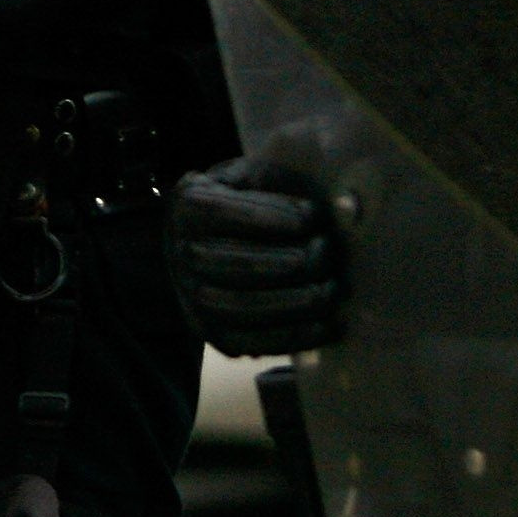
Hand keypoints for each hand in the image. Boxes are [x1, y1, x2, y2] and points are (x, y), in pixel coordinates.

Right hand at [165, 154, 345, 355]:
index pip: (222, 213)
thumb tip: (335, 201)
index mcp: (188, 206)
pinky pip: (252, 342)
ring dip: (296, 301)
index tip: (312, 217)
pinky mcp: (212, 333)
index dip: (269, 217)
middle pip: (237, 265)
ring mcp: (193, 298)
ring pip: (243, 307)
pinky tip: (328, 325)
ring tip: (331, 289)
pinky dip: (294, 337)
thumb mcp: (251, 174)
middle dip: (292, 262)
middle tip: (327, 252)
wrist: (208, 239)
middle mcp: (183, 253)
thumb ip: (276, 178)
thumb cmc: (244, 200)